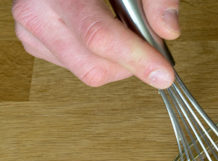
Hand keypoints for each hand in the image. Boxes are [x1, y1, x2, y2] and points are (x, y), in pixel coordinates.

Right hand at [12, 0, 179, 87]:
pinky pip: (79, 69)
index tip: (163, 74)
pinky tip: (104, 36)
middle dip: (131, 63)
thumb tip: (168, 31)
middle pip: (94, 66)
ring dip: (117, 62)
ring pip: (88, 72)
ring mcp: (33, 32)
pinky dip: (101, 60)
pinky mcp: (36, 45)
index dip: (136, 58)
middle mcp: (37, 13)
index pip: (99, 36)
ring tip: (122, 30)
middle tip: (148, 42)